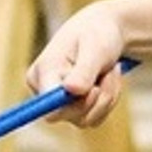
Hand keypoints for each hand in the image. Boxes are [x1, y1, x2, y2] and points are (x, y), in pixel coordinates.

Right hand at [27, 3, 130, 128]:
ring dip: (106, 95)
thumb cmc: (97, 34)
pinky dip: (108, 100)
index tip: (94, 89)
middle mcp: (44, 92)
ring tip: (110, 70)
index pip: (47, 105)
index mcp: (42, 73)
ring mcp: (59, 104)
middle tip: (110, 71)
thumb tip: (71, 90)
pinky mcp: (74, 111)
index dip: (71, 104)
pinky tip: (107, 79)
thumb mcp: (95, 48)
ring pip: (87, 118)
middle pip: (69, 115)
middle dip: (97, 96)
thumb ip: (84, 70)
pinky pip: (95, 118)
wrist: (106, 33)